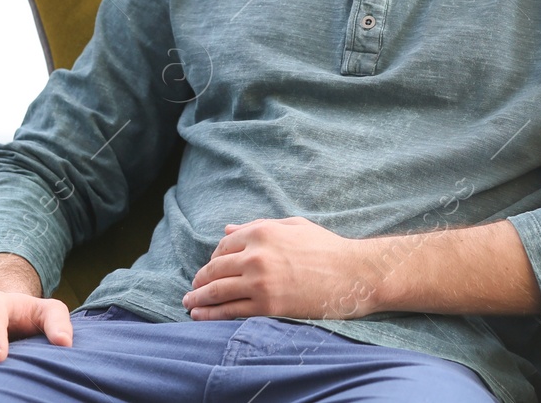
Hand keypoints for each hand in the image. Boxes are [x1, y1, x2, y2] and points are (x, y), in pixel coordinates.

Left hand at [182, 216, 380, 320]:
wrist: (351, 274)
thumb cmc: (326, 247)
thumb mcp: (292, 227)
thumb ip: (257, 226)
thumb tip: (227, 230)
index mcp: (262, 232)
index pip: (224, 246)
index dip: (213, 258)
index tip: (211, 268)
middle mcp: (256, 255)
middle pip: (215, 269)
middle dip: (200, 279)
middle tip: (193, 287)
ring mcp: (260, 282)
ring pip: (217, 291)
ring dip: (198, 298)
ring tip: (189, 302)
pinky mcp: (268, 305)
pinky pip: (231, 311)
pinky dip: (210, 314)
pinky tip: (200, 315)